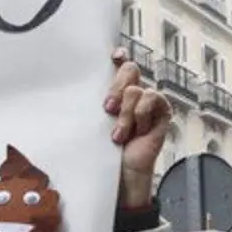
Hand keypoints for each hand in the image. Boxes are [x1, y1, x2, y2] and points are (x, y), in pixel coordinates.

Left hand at [104, 48, 171, 208]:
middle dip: (116, 87)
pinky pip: (152, 98)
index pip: (118, 65)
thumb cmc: (104, 152)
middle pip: (129, 69)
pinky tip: (137, 133)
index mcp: (115, 93)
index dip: (118, 56)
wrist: (121, 175)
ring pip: (136, 89)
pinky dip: (141, 115)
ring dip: (125, 113)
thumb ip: (90, 107)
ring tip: (118, 135)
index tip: (114, 56)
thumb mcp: (93, 125)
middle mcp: (133, 94)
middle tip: (107, 108)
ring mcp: (149, 103)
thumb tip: (70, 92)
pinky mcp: (161, 112)